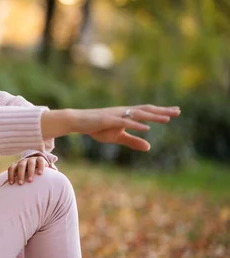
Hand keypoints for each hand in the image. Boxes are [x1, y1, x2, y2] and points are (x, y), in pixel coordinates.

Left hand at [7, 155, 51, 184]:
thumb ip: (12, 180)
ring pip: (30, 163)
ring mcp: (32, 159)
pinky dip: (40, 166)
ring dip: (30, 172)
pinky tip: (39, 174)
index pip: (11, 168)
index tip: (11, 184)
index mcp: (17, 165)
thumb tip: (1, 188)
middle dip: (20, 174)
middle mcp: (24, 161)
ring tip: (30, 181)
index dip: (10, 175)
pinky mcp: (41, 159)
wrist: (38, 165)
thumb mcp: (19, 175)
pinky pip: (40, 161)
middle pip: (20, 165)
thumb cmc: (26, 173)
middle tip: (20, 183)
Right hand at [41, 105, 179, 150]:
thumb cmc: (98, 128)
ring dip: (153, 117)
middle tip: (178, 111)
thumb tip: (149, 147)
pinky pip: (125, 122)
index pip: (147, 112)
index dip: (161, 112)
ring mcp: (117, 115)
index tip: (176, 111)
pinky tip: (146, 128)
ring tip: (167, 119)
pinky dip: (136, 125)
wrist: (79, 122)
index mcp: (127, 115)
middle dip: (162, 111)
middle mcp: (124, 112)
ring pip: (138, 114)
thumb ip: (133, 141)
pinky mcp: (109, 120)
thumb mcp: (118, 137)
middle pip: (147, 110)